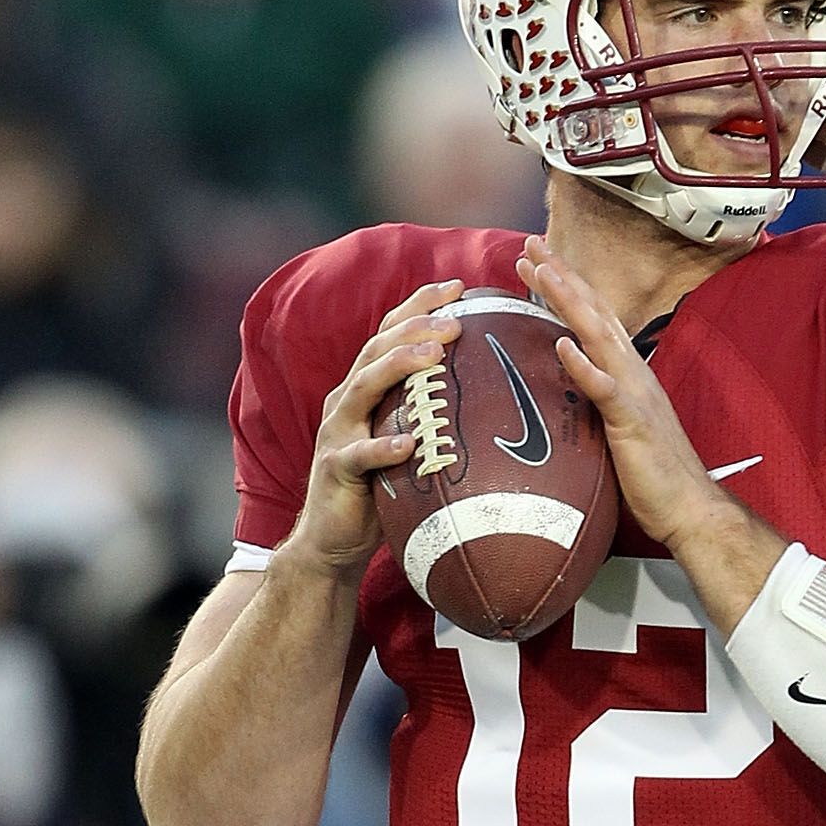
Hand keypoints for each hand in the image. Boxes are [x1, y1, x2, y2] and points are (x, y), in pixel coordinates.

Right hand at [289, 281, 465, 578]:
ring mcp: (338, 431)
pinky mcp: (336, 468)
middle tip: (455, 318)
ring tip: (433, 355)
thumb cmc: (379, 489)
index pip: (390, 333)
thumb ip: (430, 415)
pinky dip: (384, 447)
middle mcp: (347, 400)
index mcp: (365, 388)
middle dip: (415, 327)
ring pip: (365, 387)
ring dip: (399, 367)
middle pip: (378, 349)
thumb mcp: (406, 441)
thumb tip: (493, 395)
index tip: (458, 286)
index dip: (420, 306)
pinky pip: (360, 454)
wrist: (332, 539)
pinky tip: (409, 443)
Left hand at [516, 245, 723, 546]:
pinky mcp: (633, 422)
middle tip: (531, 243)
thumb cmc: (652, 474)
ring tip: (541, 271)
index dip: (566, 286)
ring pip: (597, 335)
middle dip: (562, 275)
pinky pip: (605, 389)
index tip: (537, 261)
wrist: (689, 507)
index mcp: (627, 372)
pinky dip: (584, 365)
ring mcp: (634, 393)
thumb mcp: (619, 427)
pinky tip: (562, 344)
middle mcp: (632, 372)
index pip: (593, 318)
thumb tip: (572, 388)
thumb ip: (598, 400)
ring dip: (567, 300)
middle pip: (593, 311)